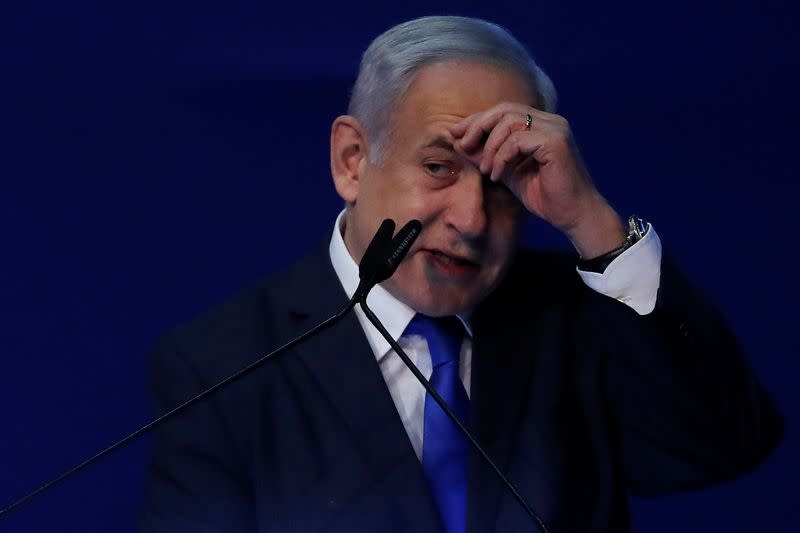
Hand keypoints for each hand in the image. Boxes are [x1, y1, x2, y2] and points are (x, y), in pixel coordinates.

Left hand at [449, 102, 625, 257]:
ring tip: (485, 170)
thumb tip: (459, 142)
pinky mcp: (556, 142)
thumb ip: (488, 155)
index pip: (504, 111)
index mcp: (541, 125)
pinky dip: (501, 157)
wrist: (573, 216)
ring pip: (509, 123)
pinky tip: (496, 174)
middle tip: (462, 146)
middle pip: (504, 110)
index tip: (456, 135)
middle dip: (478, 126)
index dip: (477, 120)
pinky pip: (517, 141)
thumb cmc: (544, 196)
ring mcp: (555, 129)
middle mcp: (550, 121)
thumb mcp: (508, 172)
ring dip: (490, 147)